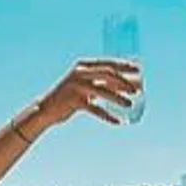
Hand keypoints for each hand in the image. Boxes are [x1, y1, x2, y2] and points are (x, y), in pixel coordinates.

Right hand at [24, 59, 142, 131]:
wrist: (47, 110)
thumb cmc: (72, 98)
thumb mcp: (89, 89)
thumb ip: (105, 85)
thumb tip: (130, 86)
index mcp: (84, 66)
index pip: (108, 64)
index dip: (124, 66)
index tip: (138, 70)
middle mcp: (80, 73)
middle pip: (107, 74)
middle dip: (123, 81)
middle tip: (137, 90)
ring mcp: (76, 86)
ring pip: (102, 91)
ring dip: (117, 98)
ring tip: (130, 104)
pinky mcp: (74, 101)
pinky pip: (94, 109)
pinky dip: (106, 115)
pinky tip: (117, 121)